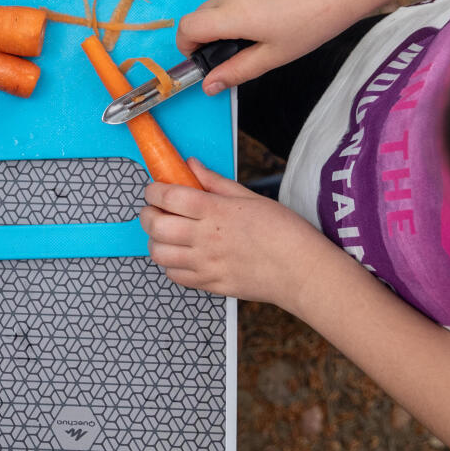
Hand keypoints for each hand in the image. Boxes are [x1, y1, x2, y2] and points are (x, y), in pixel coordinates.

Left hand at [139, 159, 354, 311]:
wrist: (302, 271)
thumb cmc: (284, 232)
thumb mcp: (250, 197)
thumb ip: (215, 182)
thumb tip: (192, 166)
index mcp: (215, 211)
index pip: (168, 197)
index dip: (153, 190)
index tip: (154, 189)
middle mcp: (205, 238)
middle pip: (155, 225)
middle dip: (147, 214)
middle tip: (154, 210)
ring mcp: (206, 264)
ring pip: (159, 253)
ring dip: (155, 241)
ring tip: (165, 234)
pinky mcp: (210, 284)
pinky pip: (175, 276)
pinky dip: (170, 265)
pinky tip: (181, 255)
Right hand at [176, 0, 378, 93]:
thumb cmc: (313, 22)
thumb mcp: (275, 56)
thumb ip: (237, 71)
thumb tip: (209, 85)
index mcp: (233, 15)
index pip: (186, 27)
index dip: (186, 46)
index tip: (202, 58)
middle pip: (200, 15)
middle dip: (208, 35)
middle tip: (237, 50)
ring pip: (220, 2)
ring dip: (228, 19)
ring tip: (264, 30)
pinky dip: (244, 3)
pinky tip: (274, 11)